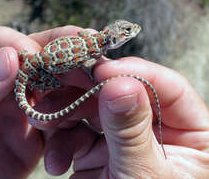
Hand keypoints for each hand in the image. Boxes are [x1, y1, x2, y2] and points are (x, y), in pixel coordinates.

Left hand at [0, 26, 82, 177]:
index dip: (22, 46)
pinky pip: (62, 126)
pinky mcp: (37, 135)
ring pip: (57, 91)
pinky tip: (69, 137)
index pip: (2, 42)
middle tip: (93, 56)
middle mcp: (3, 84)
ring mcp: (22, 109)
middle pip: (38, 61)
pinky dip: (71, 130)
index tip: (39, 58)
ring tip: (94, 91)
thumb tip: (10, 59)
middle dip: (66, 58)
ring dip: (75, 92)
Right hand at [39, 57, 208, 177]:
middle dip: (88, 90)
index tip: (102, 70)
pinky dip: (62, 142)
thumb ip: (132, 130)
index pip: (167, 87)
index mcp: (191, 132)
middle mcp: (156, 128)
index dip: (135, 72)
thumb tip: (120, 84)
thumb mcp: (144, 175)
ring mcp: (124, 137)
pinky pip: (77, 133)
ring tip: (48, 122)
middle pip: (122, 92)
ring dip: (66, 114)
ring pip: (93, 109)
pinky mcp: (99, 149)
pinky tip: (56, 161)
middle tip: (61, 82)